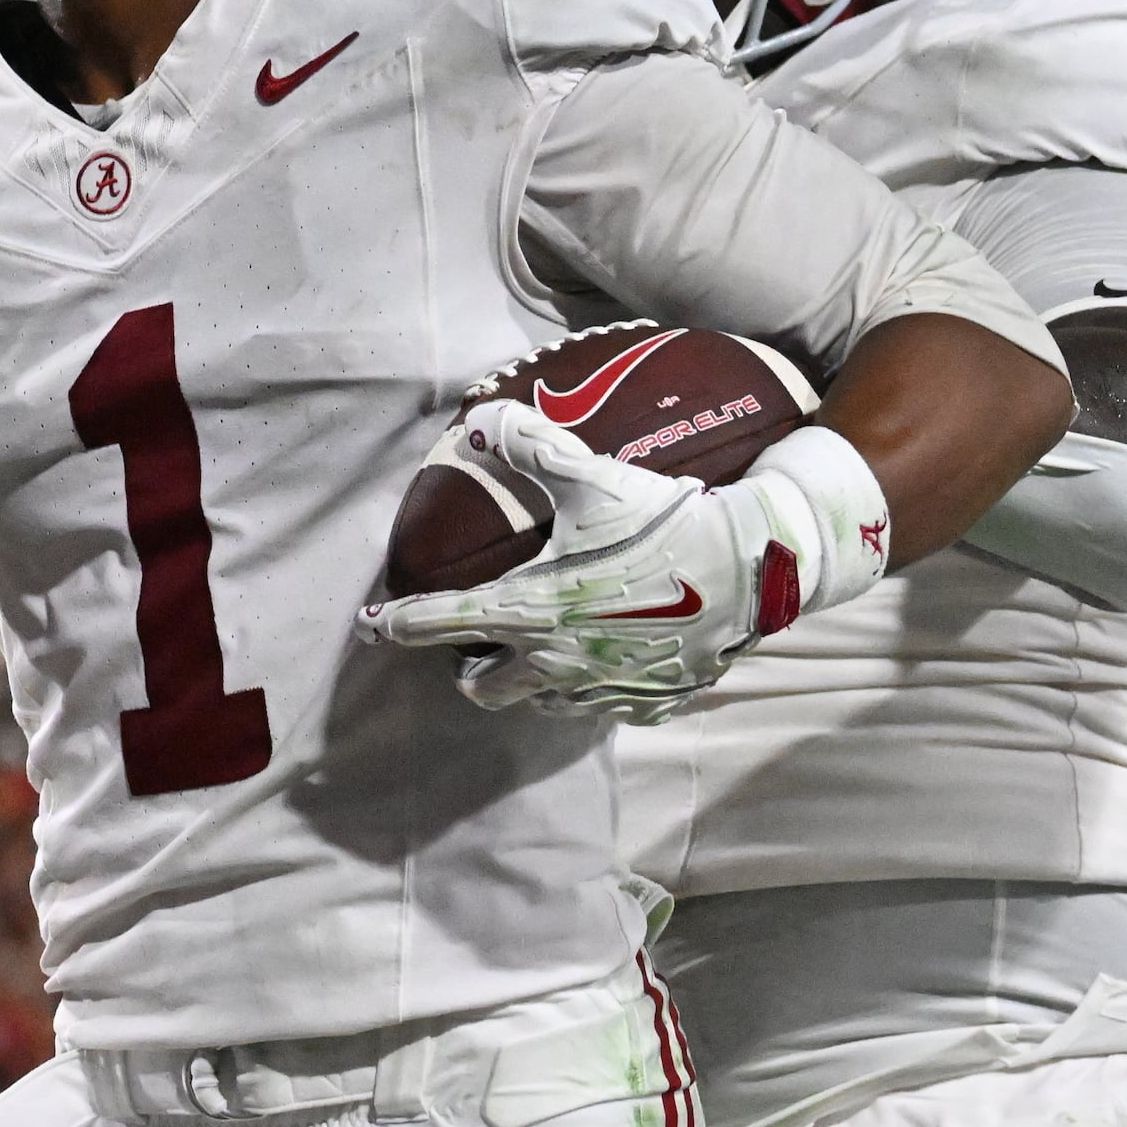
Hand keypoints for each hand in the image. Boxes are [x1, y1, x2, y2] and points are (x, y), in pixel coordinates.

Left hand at [361, 406, 886, 719]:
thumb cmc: (666, 521)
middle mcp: (559, 661)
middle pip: (484, 687)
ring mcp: (605, 689)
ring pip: (542, 703)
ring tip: (538, 648)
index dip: (401, 623)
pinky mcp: (648, 702)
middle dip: (469, 668)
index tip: (374, 624)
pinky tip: (603, 661)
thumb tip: (480, 419)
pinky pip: (603, 707)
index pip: (445, 622)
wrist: (752, 567)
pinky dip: (591, 689)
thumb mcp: (596, 478)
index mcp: (534, 610)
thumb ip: (532, 447)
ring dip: (529, 680)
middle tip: (474, 642)